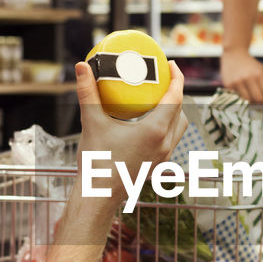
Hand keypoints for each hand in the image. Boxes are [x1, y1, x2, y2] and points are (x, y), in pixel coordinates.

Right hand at [74, 60, 187, 202]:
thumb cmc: (96, 162)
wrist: (98, 196)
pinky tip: (148, 123)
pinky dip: (166, 127)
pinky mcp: (157, 165)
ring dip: (173, 112)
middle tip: (163, 80)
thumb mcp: (92, 123)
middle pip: (180, 112)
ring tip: (158, 100)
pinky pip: (170, 140)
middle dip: (176, 93)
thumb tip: (82, 66)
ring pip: (178, 128)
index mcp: (155, 131)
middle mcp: (164, 144)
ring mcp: (163, 157)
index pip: (175, 98)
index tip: (171, 65)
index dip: (177, 79)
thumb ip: (88, 93)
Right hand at [220, 49, 262, 104]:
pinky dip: (242, 100)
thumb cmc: (252, 65)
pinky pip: (238, 98)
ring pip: (248, 101)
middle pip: (259, 100)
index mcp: (259, 74)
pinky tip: (244, 97)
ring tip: (255, 103)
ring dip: (253, 104)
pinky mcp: (228, 85)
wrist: (234, 55)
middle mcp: (248, 78)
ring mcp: (237, 82)